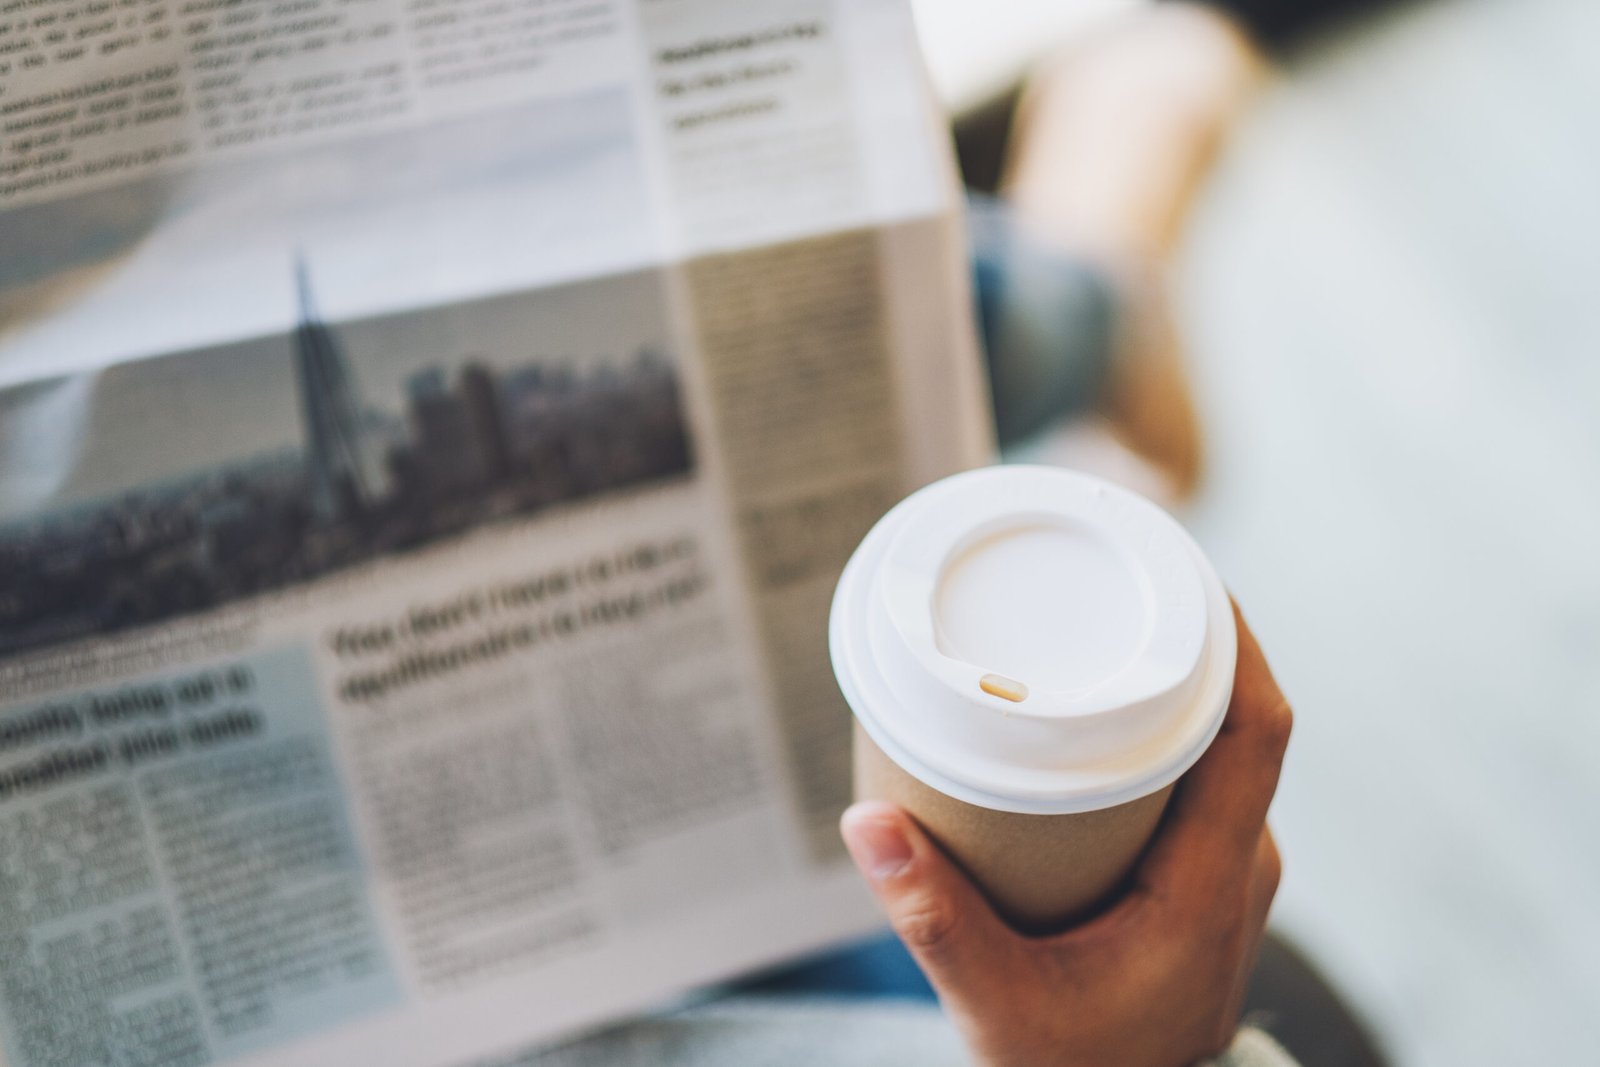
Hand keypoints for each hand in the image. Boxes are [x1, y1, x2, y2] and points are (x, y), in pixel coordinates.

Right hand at [840, 606, 1290, 1066]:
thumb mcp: (996, 1007)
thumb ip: (933, 919)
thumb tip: (864, 820)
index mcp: (1210, 884)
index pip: (1258, 729)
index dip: (1236, 636)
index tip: (1178, 567)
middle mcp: (1238, 867)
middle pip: (1240, 719)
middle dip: (1186, 637)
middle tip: (1110, 578)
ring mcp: (1228, 876)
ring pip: (1223, 749)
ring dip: (1176, 685)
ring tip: (1100, 631)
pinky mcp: (1204, 883)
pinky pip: (1202, 780)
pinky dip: (1163, 731)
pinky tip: (1101, 715)